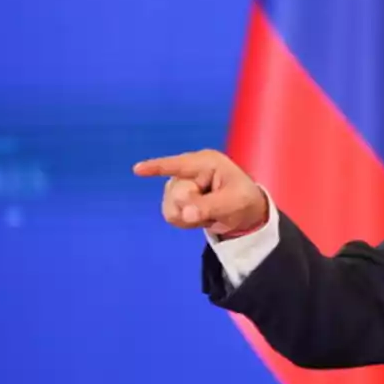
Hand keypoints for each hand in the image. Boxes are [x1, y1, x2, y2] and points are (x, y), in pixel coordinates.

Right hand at [133, 149, 266, 236]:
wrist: (246, 213)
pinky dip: (185, 221)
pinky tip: (200, 217)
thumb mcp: (234, 203)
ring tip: (209, 212)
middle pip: (175, 194)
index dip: (156, 167)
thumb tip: (185, 214)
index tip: (137, 170)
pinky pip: (171, 215)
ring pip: (170, 206)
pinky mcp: (177, 198)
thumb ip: (209, 207)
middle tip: (215, 209)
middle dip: (192, 207)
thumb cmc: (245, 200)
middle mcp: (190, 170)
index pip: (177, 165)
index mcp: (206, 162)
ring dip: (189, 216)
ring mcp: (182, 184)